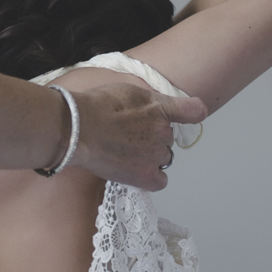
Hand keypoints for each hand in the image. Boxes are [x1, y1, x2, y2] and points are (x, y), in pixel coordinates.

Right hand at [66, 82, 207, 190]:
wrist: (79, 128)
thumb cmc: (95, 107)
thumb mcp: (126, 90)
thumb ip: (147, 100)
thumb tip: (151, 109)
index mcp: (160, 107)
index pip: (193, 111)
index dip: (192, 113)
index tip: (191, 115)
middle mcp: (163, 131)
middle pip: (167, 138)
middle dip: (152, 137)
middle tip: (127, 135)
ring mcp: (156, 154)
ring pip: (162, 158)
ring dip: (149, 156)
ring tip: (124, 152)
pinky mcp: (145, 175)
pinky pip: (159, 181)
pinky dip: (151, 178)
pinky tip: (136, 172)